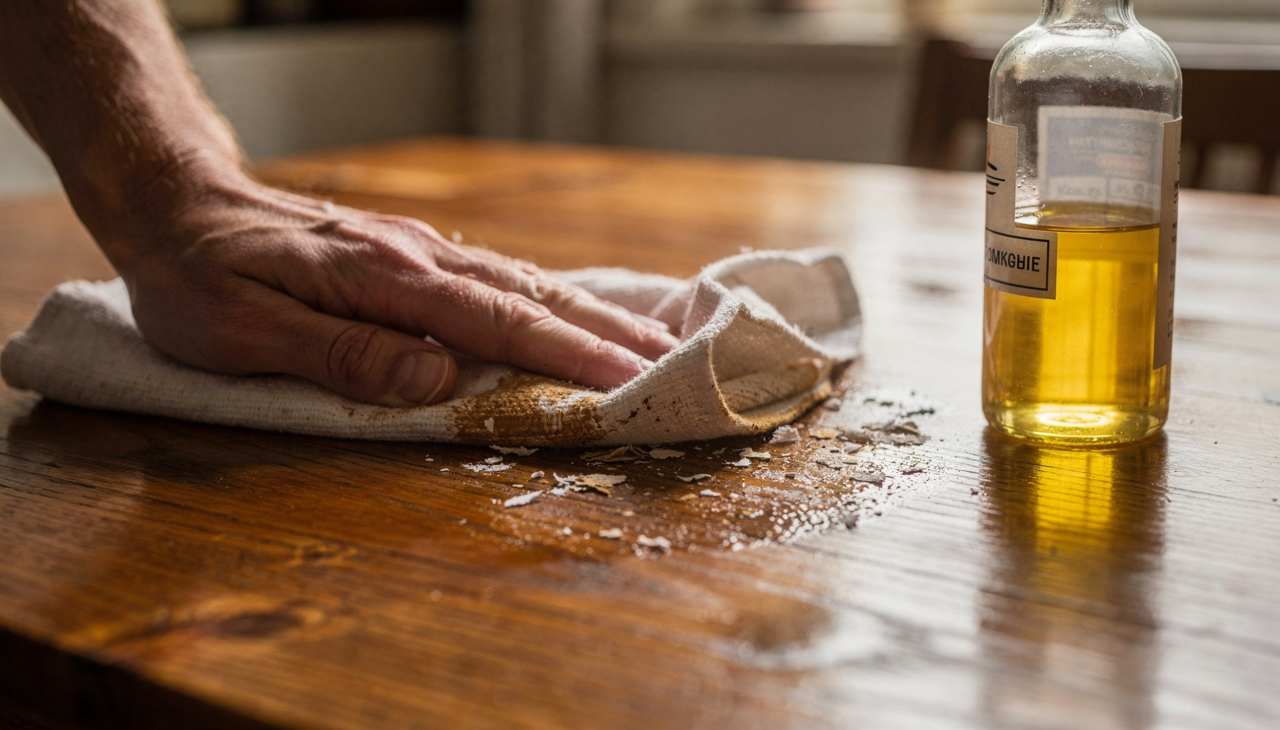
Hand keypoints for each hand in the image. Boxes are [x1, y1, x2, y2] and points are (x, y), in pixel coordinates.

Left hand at [116, 172, 678, 406]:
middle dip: (603, 334)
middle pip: (529, 295)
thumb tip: (439, 377)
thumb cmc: (197, 274)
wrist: (176, 200)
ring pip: (520, 281)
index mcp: (382, 278)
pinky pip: (495, 276)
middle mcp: (415, 257)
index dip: (567, 355)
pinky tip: (571, 313)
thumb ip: (344, 354)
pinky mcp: (410, 255)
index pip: (496, 321)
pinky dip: (548, 298)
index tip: (627, 383)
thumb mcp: (244, 330)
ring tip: (644, 344)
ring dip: (587, 316)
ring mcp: (417, 251)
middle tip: (670, 367)